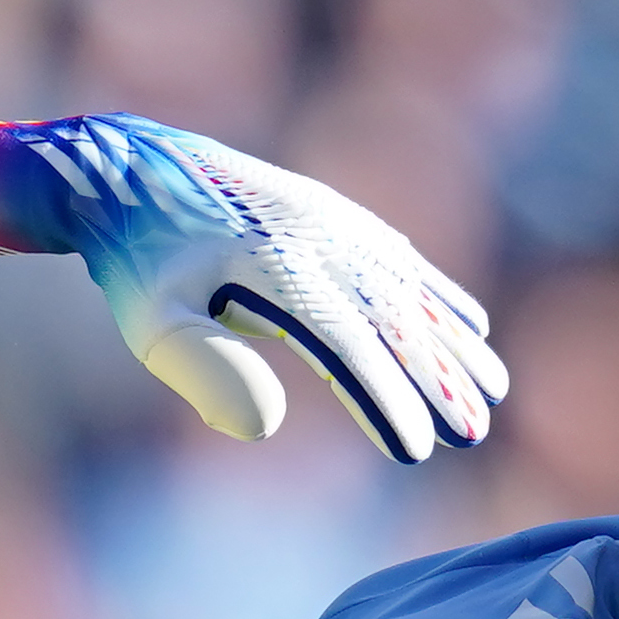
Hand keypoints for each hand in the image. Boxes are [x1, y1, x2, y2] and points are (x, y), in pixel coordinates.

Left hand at [0, 114, 503, 461]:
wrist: (125, 170)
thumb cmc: (135, 261)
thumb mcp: (151, 322)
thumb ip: (204, 369)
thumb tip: (267, 426)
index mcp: (279, 268)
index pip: (348, 345)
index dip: (387, 397)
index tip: (417, 448)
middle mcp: (318, 239)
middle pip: (393, 318)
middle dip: (439, 378)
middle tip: (475, 433)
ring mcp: (330, 221)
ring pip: (408, 289)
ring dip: (452, 340)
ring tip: (492, 388)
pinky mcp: (329, 212)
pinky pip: (397, 258)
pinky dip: (436, 292)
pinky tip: (467, 321)